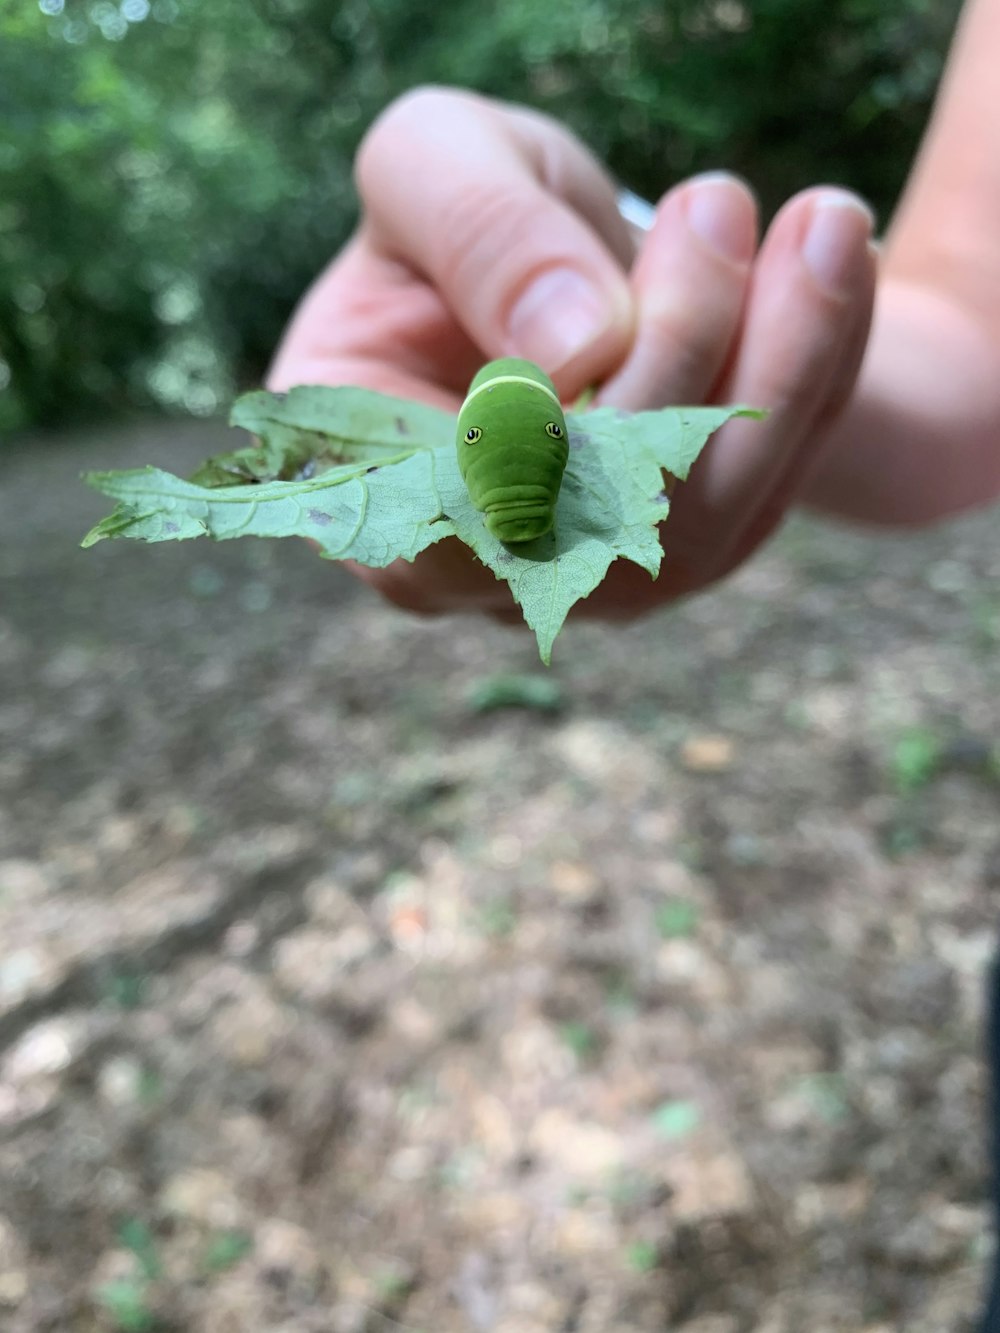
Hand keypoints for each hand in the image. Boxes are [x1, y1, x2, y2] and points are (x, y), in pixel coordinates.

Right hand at [268, 86, 876, 620]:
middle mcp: (477, 564)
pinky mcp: (692, 552)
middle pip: (586, 519)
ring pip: (700, 520)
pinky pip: (771, 485)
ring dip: (780, 364)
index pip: (432, 522)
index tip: (602, 315)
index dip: (521, 451)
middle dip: (676, 350)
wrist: (569, 259)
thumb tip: (577, 349)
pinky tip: (835, 264)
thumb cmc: (475, 211)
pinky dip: (821, 374)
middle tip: (716, 203)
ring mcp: (590, 577)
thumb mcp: (437, 161)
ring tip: (819, 222)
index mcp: (364, 478)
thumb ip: (477, 233)